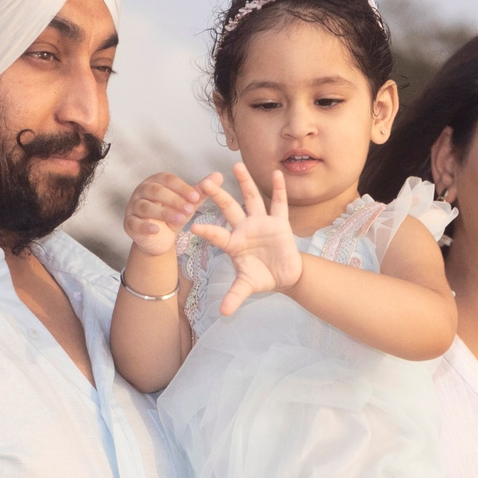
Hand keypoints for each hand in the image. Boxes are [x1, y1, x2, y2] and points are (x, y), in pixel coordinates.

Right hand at [124, 172, 204, 258]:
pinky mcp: (129, 223)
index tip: (196, 197)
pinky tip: (157, 230)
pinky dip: (146, 226)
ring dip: (164, 213)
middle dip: (174, 199)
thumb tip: (219, 175)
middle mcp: (141, 191)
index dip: (182, 187)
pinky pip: (135, 223)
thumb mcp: (188, 204)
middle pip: (155, 191)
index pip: (167, 179)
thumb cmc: (172, 215)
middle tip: (190, 209)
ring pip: (146, 207)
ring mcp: (133, 207)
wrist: (160, 239)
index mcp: (155, 181)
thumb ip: (201, 190)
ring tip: (181, 220)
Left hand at [192, 168, 303, 315]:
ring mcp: (261, 223)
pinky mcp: (279, 223)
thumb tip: (224, 313)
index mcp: (234, 243)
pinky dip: (279, 190)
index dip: (207, 231)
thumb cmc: (262, 278)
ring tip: (235, 165)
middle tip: (205, 181)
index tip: (193, 227)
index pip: (217, 235)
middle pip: (229, 208)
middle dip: (218, 195)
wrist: (284, 276)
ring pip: (251, 199)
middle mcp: (245, 228)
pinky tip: (276, 173)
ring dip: (244, 182)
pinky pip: (279, 204)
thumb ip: (235, 296)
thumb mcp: (247, 286)